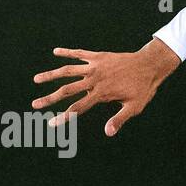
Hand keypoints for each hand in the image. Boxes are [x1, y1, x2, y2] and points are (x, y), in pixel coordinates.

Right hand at [32, 38, 179, 135]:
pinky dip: (67, 52)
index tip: (51, 123)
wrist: (150, 65)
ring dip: (51, 75)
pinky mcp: (98, 56)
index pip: (78, 108)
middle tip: (34, 105)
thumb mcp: (134, 107)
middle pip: (67, 90)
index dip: (64, 117)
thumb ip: (119, 119)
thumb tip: (107, 133)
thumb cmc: (143, 89)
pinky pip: (79, 53)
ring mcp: (95, 67)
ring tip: (36, 79)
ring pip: (68, 71)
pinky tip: (55, 51)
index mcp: (101, 94)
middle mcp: (94, 80)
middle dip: (50, 98)